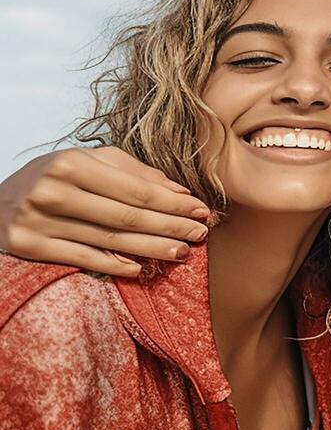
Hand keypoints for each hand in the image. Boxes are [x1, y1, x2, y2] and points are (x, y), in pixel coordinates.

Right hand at [0, 147, 210, 276]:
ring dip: (153, 249)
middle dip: (170, 227)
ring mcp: (39, 223)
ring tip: (182, 252)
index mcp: (70, 164)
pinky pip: (84, 260)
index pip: (135, 190)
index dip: (173, 203)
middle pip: (127, 217)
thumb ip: (133, 172)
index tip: (202, 210)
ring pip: (110, 242)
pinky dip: (117, 266)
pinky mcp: (30, 248)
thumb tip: (179, 191)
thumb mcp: (87, 162)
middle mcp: (52, 193)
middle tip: (201, 233)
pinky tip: (143, 267)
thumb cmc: (50, 178)